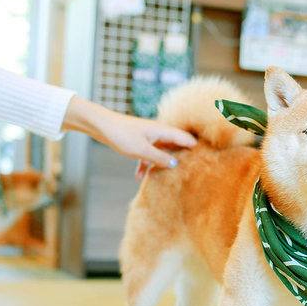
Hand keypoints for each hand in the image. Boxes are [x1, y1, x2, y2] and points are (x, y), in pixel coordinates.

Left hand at [61, 96, 195, 173]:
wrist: (100, 126)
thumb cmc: (121, 135)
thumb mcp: (142, 151)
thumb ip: (159, 158)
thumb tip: (175, 165)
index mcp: (163, 131)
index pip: (186, 139)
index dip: (196, 149)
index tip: (206, 160)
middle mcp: (158, 132)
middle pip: (175, 146)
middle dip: (180, 159)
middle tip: (188, 173)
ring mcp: (149, 137)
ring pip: (160, 152)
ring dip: (160, 165)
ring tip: (162, 179)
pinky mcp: (139, 141)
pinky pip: (147, 154)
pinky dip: (145, 164)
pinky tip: (137, 177)